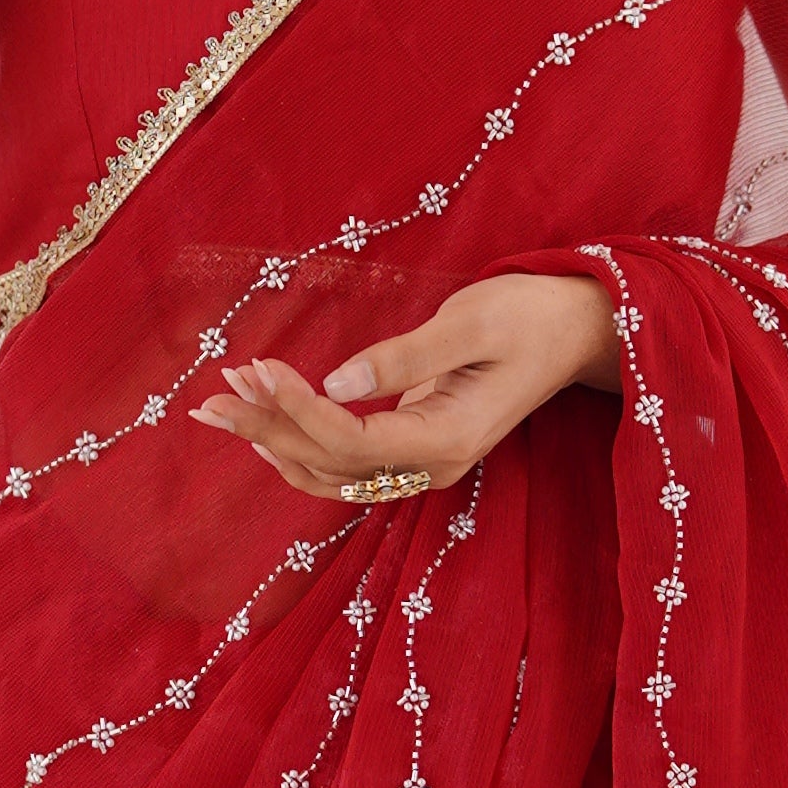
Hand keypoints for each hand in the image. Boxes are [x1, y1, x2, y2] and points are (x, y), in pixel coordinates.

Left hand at [191, 271, 621, 502]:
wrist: (575, 331)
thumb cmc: (529, 316)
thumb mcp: (471, 324)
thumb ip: (406, 357)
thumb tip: (338, 382)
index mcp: (447, 440)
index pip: (351, 439)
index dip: (298, 409)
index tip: (259, 367)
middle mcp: (429, 466)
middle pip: (329, 462)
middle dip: (268, 426)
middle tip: (212, 394)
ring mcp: (420, 464)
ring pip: (329, 471)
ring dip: (272, 439)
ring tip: (219, 406)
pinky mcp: (412, 448)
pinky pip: (343, 464)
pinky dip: (297, 446)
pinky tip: (262, 425)